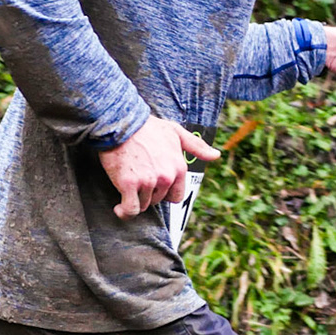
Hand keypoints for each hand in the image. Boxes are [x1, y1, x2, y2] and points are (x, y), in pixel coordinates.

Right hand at [99, 117, 220, 218]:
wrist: (121, 122)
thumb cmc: (147, 127)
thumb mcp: (176, 132)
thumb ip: (197, 146)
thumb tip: (216, 155)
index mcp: (179, 168)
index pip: (176, 196)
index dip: (164, 192)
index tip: (153, 182)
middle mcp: (166, 176)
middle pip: (158, 201)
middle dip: (148, 193)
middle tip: (137, 176)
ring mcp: (148, 181)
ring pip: (143, 205)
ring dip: (134, 199)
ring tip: (127, 183)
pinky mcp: (129, 183)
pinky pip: (130, 209)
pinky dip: (124, 212)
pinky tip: (119, 209)